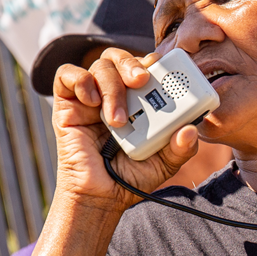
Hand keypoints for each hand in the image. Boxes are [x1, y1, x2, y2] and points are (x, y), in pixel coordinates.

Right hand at [52, 48, 198, 209]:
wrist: (101, 198)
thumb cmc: (131, 177)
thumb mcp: (165, 163)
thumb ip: (182, 147)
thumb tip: (190, 129)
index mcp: (139, 99)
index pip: (144, 66)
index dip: (152, 61)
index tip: (162, 67)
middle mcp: (115, 93)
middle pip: (120, 57)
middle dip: (132, 63)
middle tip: (141, 80)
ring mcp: (90, 97)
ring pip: (99, 66)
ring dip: (111, 87)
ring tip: (117, 119)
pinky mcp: (67, 105)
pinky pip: (66, 75)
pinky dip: (80, 80)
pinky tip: (91, 102)